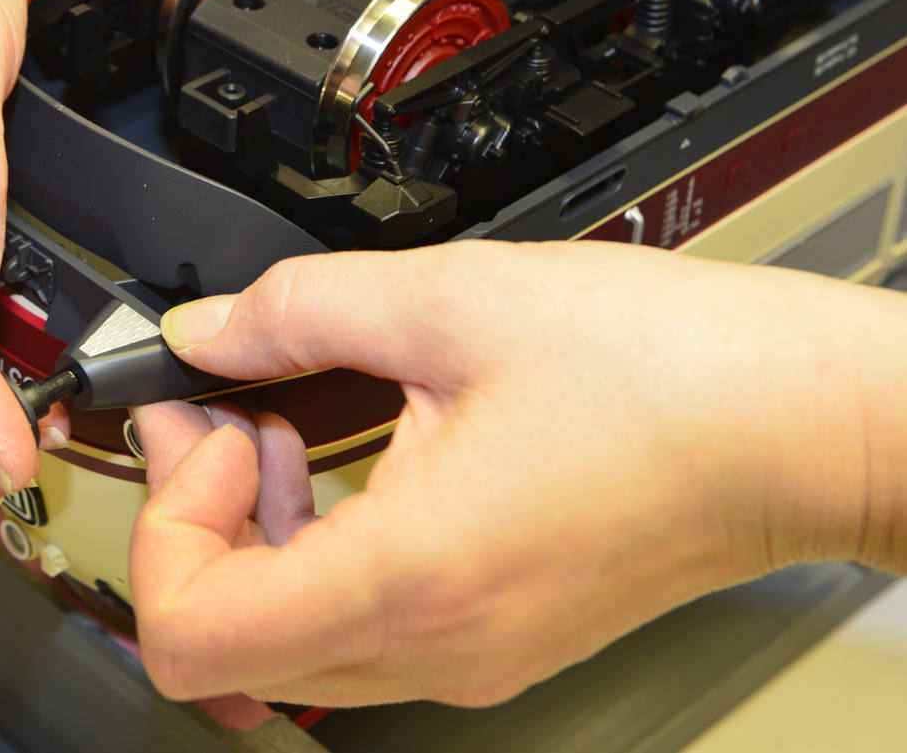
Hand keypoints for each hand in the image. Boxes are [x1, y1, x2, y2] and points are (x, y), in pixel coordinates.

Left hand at [130, 241, 905, 705]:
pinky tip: (343, 463)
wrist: (798, 424)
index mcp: (411, 578)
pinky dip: (314, 550)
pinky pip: (356, 627)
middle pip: (228, 643)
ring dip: (250, 534)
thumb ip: (297, 310)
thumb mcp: (451, 301)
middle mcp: (433, 648)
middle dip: (191, 518)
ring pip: (287, 641)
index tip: (196, 436)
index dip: (159, 532)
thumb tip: (207, 329)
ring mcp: (467, 658)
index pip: (193, 638)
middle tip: (210, 416)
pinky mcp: (495, 638)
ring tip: (278, 428)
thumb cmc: (668, 374)